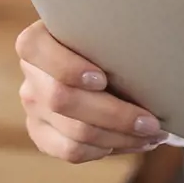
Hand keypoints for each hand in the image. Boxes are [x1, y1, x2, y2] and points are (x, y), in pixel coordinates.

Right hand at [15, 20, 166, 162]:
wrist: (100, 61)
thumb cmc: (107, 42)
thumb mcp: (103, 31)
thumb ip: (108, 36)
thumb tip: (147, 49)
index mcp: (37, 41)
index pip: (35, 50)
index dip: (66, 67)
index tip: (102, 78)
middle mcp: (30, 74)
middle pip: (62, 100)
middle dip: (113, 114)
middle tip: (151, 121)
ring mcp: (33, 107)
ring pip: (73, 132)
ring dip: (119, 137)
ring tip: (152, 134)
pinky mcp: (41, 133)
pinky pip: (71, 152)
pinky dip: (107, 149)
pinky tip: (131, 142)